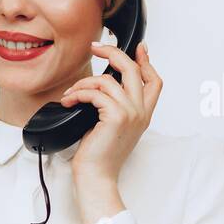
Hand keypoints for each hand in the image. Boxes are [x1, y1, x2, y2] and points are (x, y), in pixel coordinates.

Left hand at [60, 39, 161, 186]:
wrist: (96, 176)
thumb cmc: (99, 155)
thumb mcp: (111, 126)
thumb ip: (113, 106)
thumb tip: (102, 86)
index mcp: (143, 114)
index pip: (154, 81)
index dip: (147, 61)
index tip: (138, 47)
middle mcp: (141, 112)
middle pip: (133, 70)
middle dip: (113, 53)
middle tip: (95, 48)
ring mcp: (131, 113)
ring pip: (108, 80)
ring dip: (83, 83)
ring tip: (71, 93)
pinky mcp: (116, 117)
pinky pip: (95, 93)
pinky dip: (78, 94)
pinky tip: (69, 101)